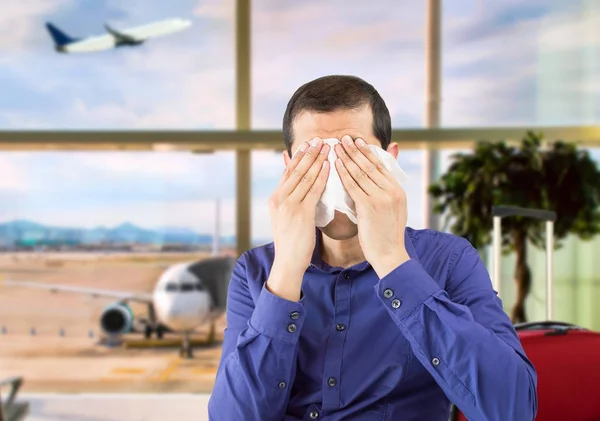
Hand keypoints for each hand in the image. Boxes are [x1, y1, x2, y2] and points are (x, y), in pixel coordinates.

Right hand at [267, 137, 329, 300]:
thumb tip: (297, 186)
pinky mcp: (301, 213)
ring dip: (317, 160)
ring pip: (305, 177)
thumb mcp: (285, 216)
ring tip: (327, 147)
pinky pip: (313, 190)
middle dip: (309, 153)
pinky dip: (321, 176)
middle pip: (296, 170)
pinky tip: (329, 166)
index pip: (288, 171)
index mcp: (275, 198)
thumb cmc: (291, 241)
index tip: (309, 143)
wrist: (288, 261)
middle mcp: (280, 199)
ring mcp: (289, 205)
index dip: (299, 156)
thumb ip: (290, 198)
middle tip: (320, 139)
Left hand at [334, 135, 409, 277]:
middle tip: (344, 138)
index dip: (367, 152)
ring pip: (361, 173)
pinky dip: (343, 174)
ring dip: (347, 158)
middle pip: (370, 165)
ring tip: (337, 147)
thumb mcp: (393, 211)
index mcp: (398, 190)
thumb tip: (376, 185)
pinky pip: (353, 186)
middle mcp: (392, 191)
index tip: (357, 142)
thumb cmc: (386, 235)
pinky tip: (335, 165)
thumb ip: (385, 193)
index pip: (381, 166)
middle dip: (355, 151)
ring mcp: (382, 198)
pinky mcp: (370, 207)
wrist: (390, 255)